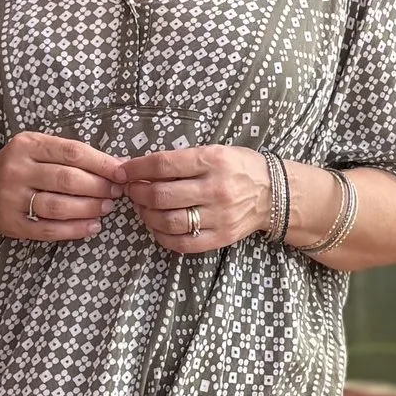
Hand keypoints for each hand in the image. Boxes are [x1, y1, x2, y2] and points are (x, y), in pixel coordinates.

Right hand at [0, 131, 126, 242]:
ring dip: (89, 208)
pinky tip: (92, 227)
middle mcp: (16, 170)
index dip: (101, 163)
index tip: (122, 172)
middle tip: (116, 192)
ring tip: (107, 208)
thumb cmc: (19, 166)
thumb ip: (73, 154)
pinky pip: (47, 230)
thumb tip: (118, 163)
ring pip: (58, 206)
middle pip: (67, 179)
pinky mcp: (12, 223)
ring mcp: (12, 198)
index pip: (72, 152)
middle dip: (98, 187)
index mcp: (26, 145)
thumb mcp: (38, 148)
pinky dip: (74, 230)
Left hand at [126, 143, 271, 253]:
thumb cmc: (238, 168)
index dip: (136, 168)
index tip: (122, 171)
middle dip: (137, 193)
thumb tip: (138, 167)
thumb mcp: (214, 152)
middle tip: (131, 190)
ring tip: (143, 208)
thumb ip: (180, 161)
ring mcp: (218, 216)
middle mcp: (215, 189)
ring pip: (168, 221)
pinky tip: (157, 226)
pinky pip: (182, 243)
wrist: (273, 193)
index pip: (164, 165)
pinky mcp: (220, 237)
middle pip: (162, 195)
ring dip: (147, 215)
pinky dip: (162, 236)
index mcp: (212, 161)